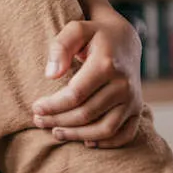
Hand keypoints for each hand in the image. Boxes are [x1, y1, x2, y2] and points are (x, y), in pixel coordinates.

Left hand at [31, 12, 143, 147]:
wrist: (126, 39)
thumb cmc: (94, 33)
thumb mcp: (76, 29)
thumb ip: (60, 47)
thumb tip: (51, 75)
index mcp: (106, 64)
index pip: (75, 95)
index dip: (53, 105)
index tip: (35, 108)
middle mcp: (123, 85)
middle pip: (86, 113)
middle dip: (59, 121)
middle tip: (38, 121)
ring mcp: (132, 99)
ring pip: (105, 129)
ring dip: (78, 135)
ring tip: (56, 133)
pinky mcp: (137, 109)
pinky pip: (125, 134)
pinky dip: (107, 143)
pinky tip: (87, 143)